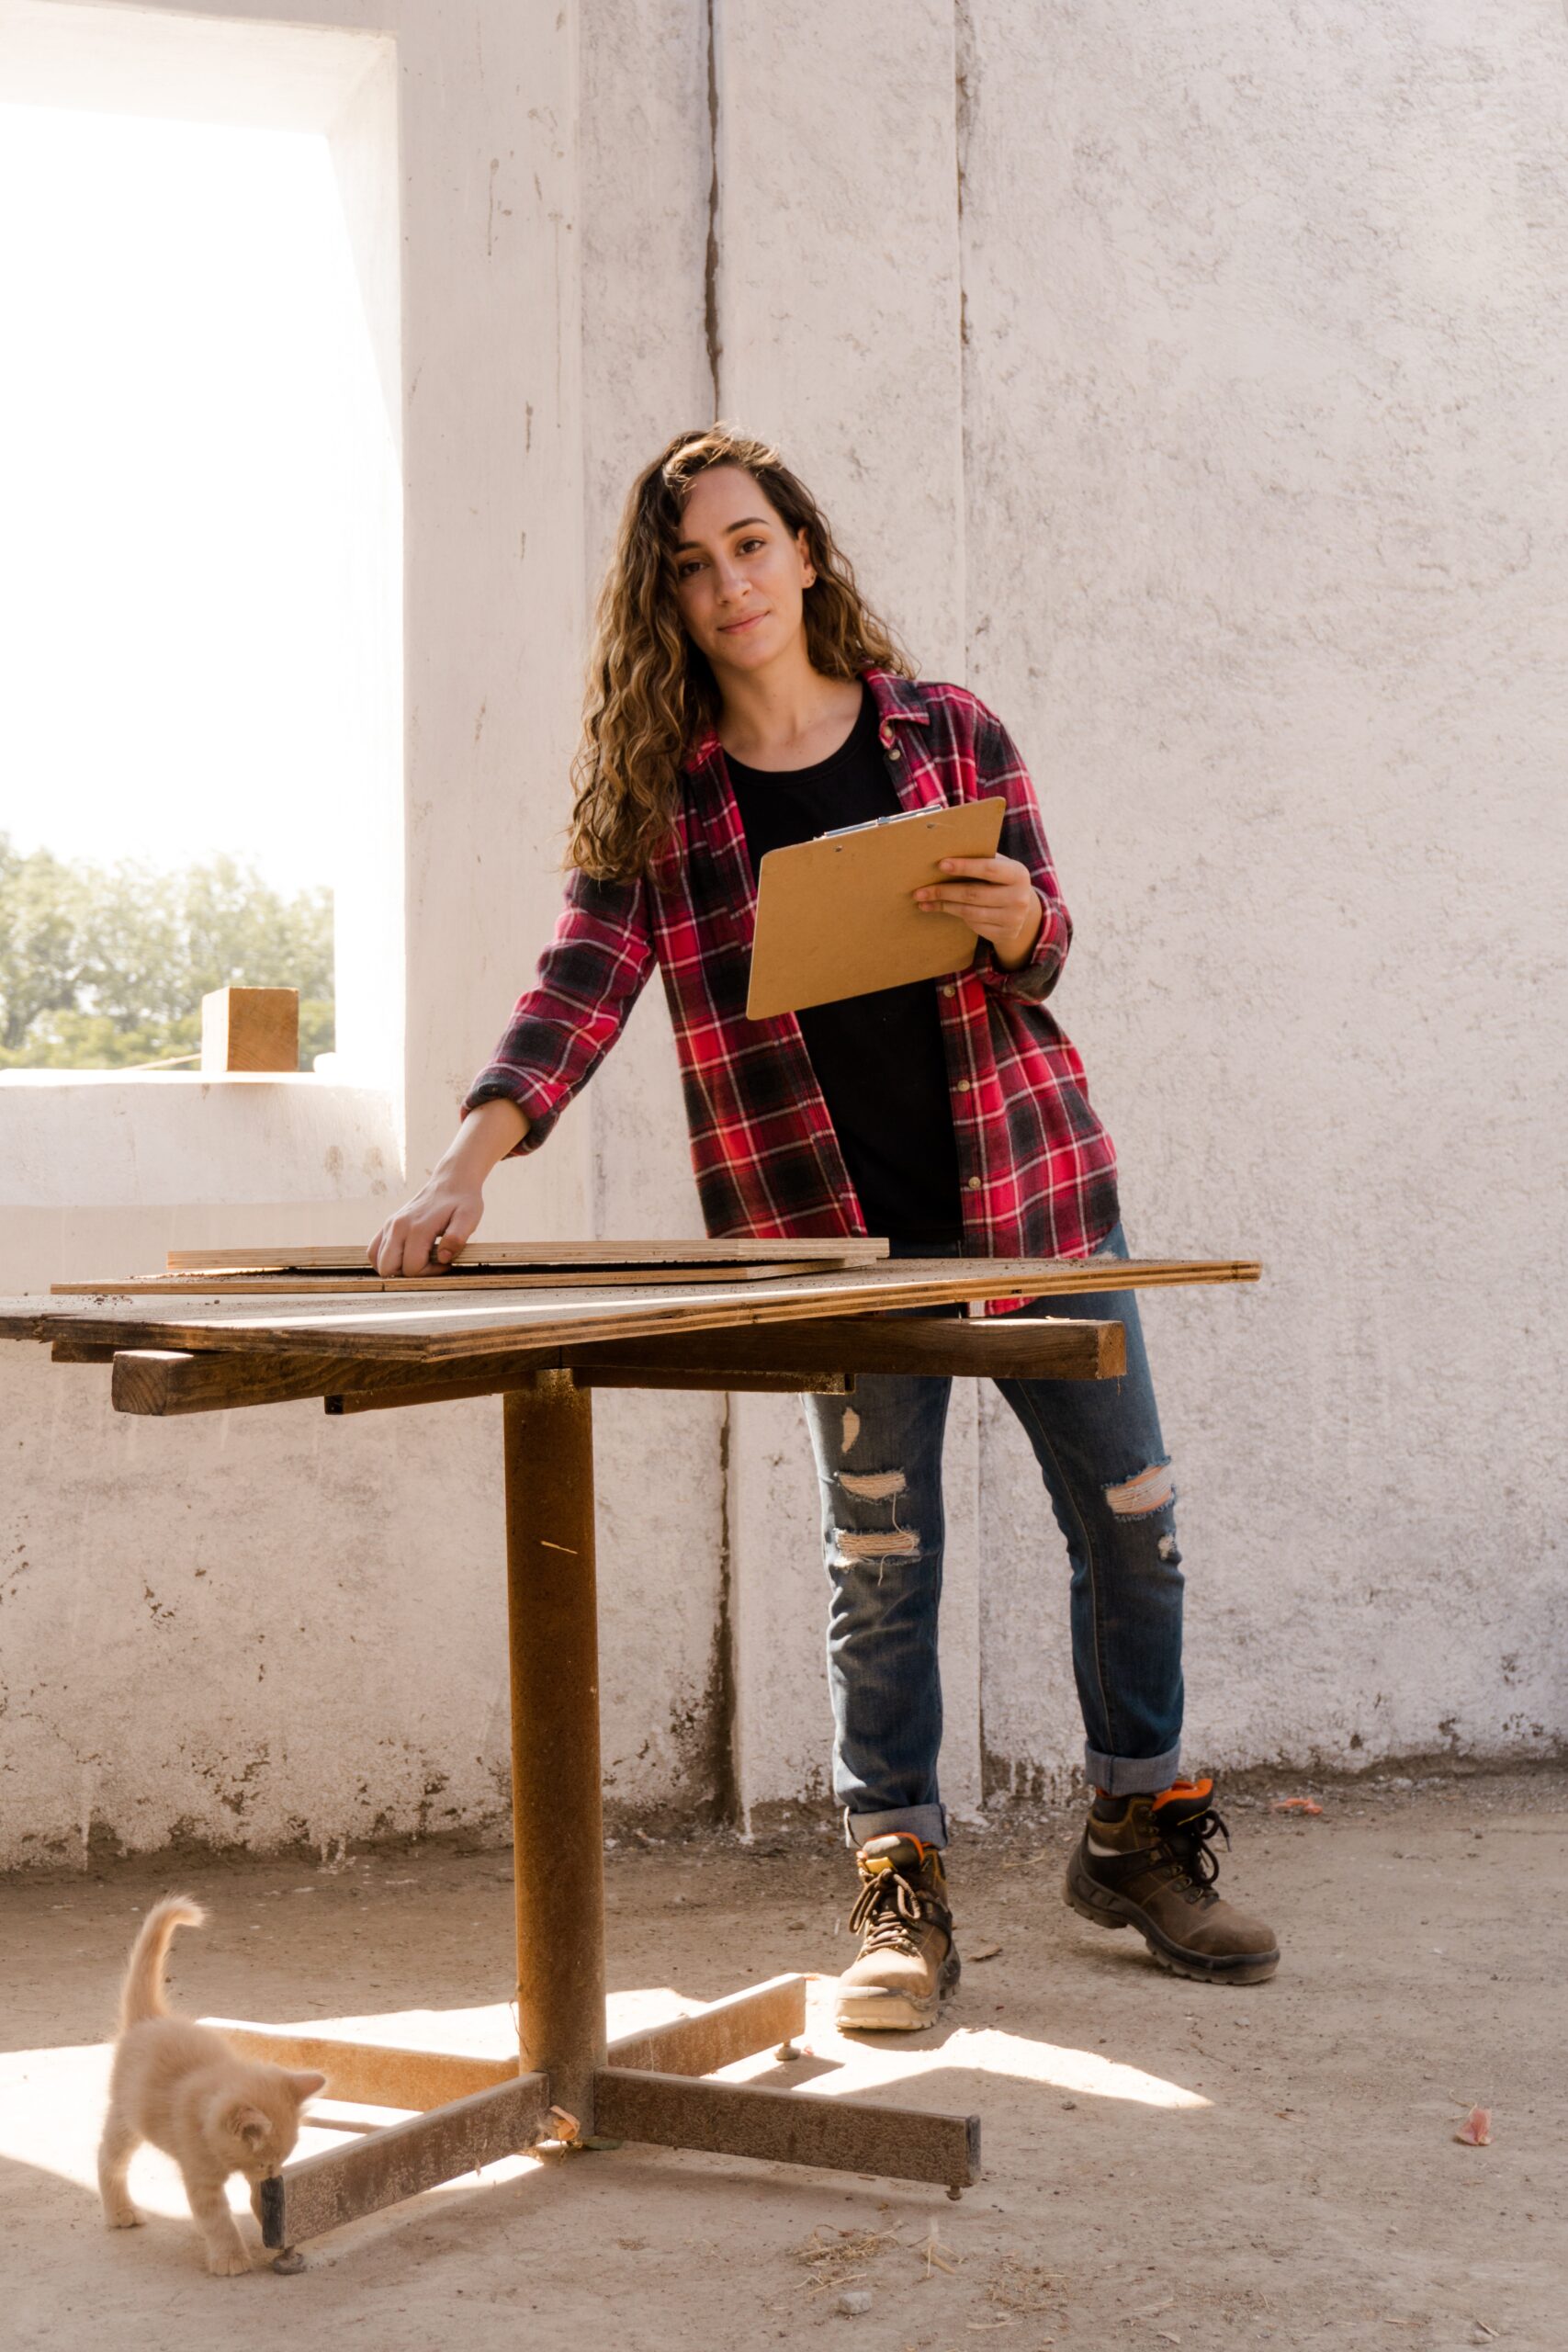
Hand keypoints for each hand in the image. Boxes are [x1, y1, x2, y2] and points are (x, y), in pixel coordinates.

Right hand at [367, 1099, 526, 1276]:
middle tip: (430, 1264)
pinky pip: (373, 1251)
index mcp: (417, 1228)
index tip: (445, 1262)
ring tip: (419, 1259)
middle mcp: (398, 1227)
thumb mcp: (469, 1217)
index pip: (412, 1268)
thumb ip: (458, 1237)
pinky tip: (406, 1256)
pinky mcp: (387, 1225)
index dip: (429, 1273)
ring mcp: (389, 1225)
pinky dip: (385, 1259)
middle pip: (388, 1268)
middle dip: (409, 1275)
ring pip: (378, 1262)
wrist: (451, 1181)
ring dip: (396, 1268)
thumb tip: (443, 1257)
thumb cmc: (463, 1201)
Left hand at [914, 854, 1042, 969]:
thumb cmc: (1001, 880)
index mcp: (1018, 874)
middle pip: (973, 894)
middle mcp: (1019, 897)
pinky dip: (955, 915)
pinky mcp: (1004, 934)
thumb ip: (981, 860)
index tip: (940, 865)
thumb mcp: (1000, 867)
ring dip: (943, 906)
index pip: (988, 869)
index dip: (964, 867)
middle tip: (919, 891)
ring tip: (923, 901)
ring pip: (969, 912)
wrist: (1023, 910)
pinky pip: (973, 925)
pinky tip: (940, 909)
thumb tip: (943, 853)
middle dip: (943, 891)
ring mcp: (1013, 919)